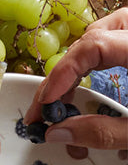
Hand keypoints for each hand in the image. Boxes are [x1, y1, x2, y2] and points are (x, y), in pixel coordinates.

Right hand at [26, 6, 127, 149]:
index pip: (92, 46)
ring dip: (79, 61)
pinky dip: (98, 56)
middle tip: (47, 109)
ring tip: (66, 94)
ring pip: (106, 30)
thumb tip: (57, 134)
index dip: (62, 74)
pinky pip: (119, 36)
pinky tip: (90, 80)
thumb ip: (103, 133)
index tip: (46, 106)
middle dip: (63, 73)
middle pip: (94, 36)